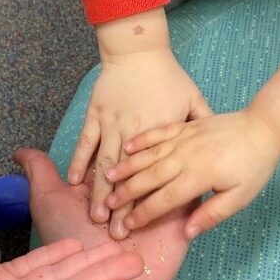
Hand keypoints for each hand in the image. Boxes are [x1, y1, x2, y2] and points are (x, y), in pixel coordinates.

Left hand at [15, 148, 192, 279]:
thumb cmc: (72, 244)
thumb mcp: (49, 203)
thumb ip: (40, 174)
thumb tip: (20, 151)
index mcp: (105, 182)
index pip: (116, 150)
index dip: (116, 137)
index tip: (117, 120)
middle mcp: (132, 190)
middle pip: (144, 157)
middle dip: (143, 151)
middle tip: (142, 140)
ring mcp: (158, 202)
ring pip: (167, 169)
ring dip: (162, 164)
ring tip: (162, 156)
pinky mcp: (181, 216)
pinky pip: (192, 192)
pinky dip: (189, 179)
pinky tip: (190, 164)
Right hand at [68, 44, 210, 240]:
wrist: (141, 47)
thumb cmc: (173, 77)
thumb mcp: (200, 105)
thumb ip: (203, 131)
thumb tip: (205, 148)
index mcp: (168, 139)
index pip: (159, 183)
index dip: (146, 210)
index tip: (136, 229)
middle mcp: (140, 135)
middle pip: (132, 179)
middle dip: (121, 207)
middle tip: (111, 233)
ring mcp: (116, 124)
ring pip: (108, 164)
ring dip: (100, 190)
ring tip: (94, 213)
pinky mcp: (98, 114)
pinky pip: (87, 142)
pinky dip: (81, 160)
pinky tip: (74, 179)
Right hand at [106, 108, 279, 237]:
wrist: (264, 127)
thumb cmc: (255, 165)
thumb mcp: (240, 196)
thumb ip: (212, 214)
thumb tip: (187, 233)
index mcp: (198, 177)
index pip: (164, 200)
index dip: (143, 213)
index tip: (127, 224)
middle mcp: (185, 157)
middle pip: (149, 177)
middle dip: (127, 192)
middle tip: (107, 203)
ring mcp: (183, 139)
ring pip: (148, 155)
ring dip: (127, 167)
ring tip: (107, 176)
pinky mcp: (185, 126)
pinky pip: (158, 132)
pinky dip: (142, 140)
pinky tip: (127, 147)